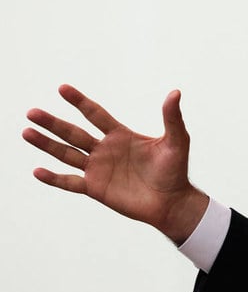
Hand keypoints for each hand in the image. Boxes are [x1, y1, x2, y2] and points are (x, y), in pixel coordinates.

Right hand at [23, 84, 208, 243]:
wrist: (172, 202)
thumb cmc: (175, 170)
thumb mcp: (176, 140)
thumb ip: (172, 118)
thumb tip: (175, 93)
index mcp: (121, 135)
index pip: (96, 114)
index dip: (79, 101)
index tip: (62, 88)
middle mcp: (105, 150)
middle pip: (74, 133)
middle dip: (53, 123)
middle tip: (32, 112)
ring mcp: (99, 169)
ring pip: (67, 154)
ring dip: (47, 144)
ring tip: (26, 132)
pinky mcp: (96, 189)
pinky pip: (70, 182)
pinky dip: (54, 178)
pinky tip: (37, 171)